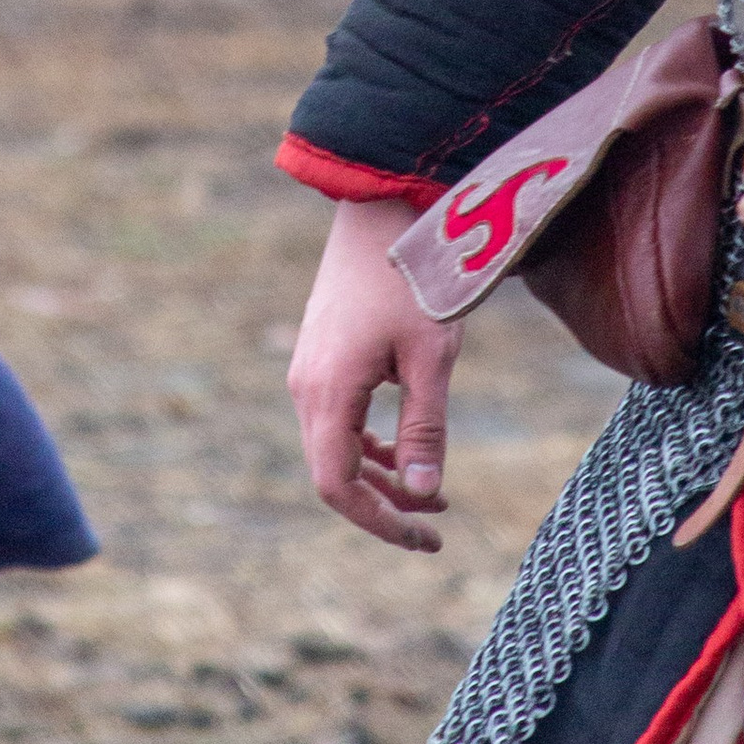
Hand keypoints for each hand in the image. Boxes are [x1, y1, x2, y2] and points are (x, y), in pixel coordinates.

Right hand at [286, 199, 457, 553]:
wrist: (382, 207)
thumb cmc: (414, 280)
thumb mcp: (431, 357)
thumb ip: (426, 427)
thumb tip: (425, 495)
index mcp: (328, 393)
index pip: (337, 487)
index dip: (379, 521)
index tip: (425, 536)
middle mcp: (307, 387)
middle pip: (333, 472)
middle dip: (383, 504)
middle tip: (437, 524)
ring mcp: (310, 369)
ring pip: (335, 447)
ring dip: (379, 476)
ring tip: (432, 492)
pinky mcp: (322, 354)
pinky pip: (337, 418)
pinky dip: (370, 444)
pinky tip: (407, 447)